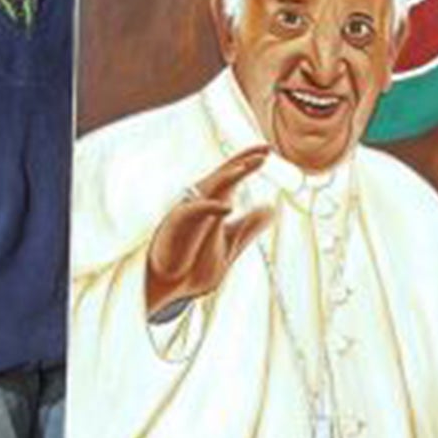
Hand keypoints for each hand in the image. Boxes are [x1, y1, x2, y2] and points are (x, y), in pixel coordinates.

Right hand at [144, 146, 274, 316]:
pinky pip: (194, 212)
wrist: (167, 288)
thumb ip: (248, 226)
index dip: (248, 160)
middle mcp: (200, 203)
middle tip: (265, 149)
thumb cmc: (192, 264)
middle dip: (243, 159)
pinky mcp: (176, 226)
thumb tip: (270, 209)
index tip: (268, 149)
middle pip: (223, 175)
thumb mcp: (229, 244)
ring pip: (208, 188)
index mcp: (211, 204)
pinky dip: (210, 207)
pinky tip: (228, 207)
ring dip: (228, 176)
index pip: (231, 176)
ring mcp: (188, 213)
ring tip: (246, 167)